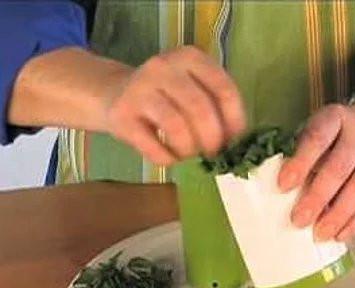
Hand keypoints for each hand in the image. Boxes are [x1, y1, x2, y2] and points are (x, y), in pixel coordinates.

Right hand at [102, 46, 245, 164]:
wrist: (114, 94)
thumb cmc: (165, 98)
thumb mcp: (192, 90)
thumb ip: (215, 107)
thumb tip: (237, 143)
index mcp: (191, 58)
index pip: (224, 90)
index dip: (234, 122)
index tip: (233, 142)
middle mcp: (165, 67)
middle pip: (200, 109)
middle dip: (212, 140)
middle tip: (211, 154)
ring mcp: (140, 89)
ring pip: (176, 126)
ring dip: (189, 150)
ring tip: (188, 155)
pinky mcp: (122, 115)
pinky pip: (153, 146)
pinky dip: (167, 159)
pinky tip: (169, 158)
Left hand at [278, 101, 354, 240]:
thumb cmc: (333, 137)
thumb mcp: (316, 132)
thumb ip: (300, 155)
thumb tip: (281, 191)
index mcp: (335, 118)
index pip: (317, 138)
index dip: (300, 162)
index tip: (283, 186)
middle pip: (339, 167)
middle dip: (317, 197)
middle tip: (298, 220)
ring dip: (338, 215)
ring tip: (319, 234)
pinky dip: (354, 222)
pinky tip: (339, 235)